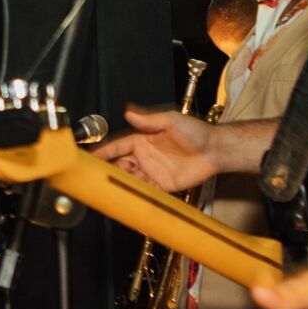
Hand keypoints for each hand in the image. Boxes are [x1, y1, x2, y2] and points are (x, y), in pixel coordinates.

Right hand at [93, 107, 221, 192]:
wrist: (216, 150)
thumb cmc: (197, 132)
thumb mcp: (171, 120)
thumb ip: (149, 120)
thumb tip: (129, 113)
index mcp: (143, 140)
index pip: (118, 146)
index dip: (104, 151)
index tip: (91, 156)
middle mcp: (145, 156)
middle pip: (120, 164)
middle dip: (108, 169)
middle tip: (97, 175)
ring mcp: (153, 171)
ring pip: (130, 179)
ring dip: (120, 183)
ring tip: (108, 188)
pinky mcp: (163, 184)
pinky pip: (146, 190)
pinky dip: (136, 194)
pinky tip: (128, 196)